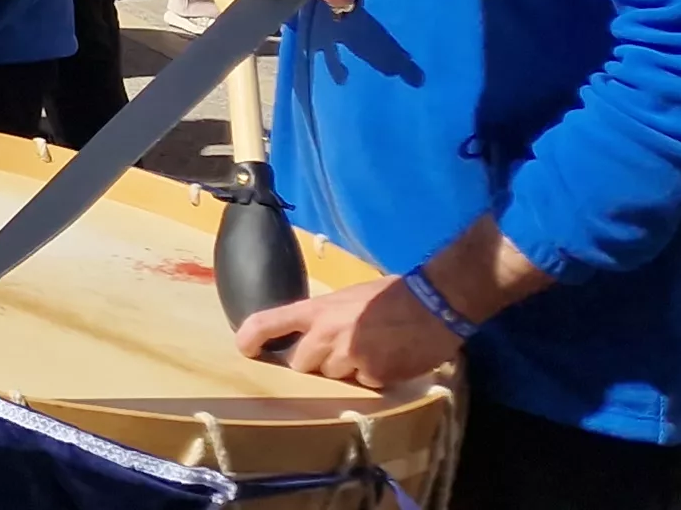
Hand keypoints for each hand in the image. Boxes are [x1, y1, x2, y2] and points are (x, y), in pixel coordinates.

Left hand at [237, 275, 464, 389]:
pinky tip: (391, 359)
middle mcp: (327, 334)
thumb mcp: (350, 297)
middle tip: (341, 348)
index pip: (269, 322)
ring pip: (332, 377)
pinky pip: (363, 385)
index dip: (251, 337)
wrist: (435, 303)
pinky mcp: (374, 376)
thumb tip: (311, 333)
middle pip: (301, 364)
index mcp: (318, 310)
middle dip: (315, 362)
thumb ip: (326, 316)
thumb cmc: (395, 294)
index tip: (245, 348)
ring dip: (346, 370)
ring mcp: (349, 357)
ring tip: (372, 349)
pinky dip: (374, 378)